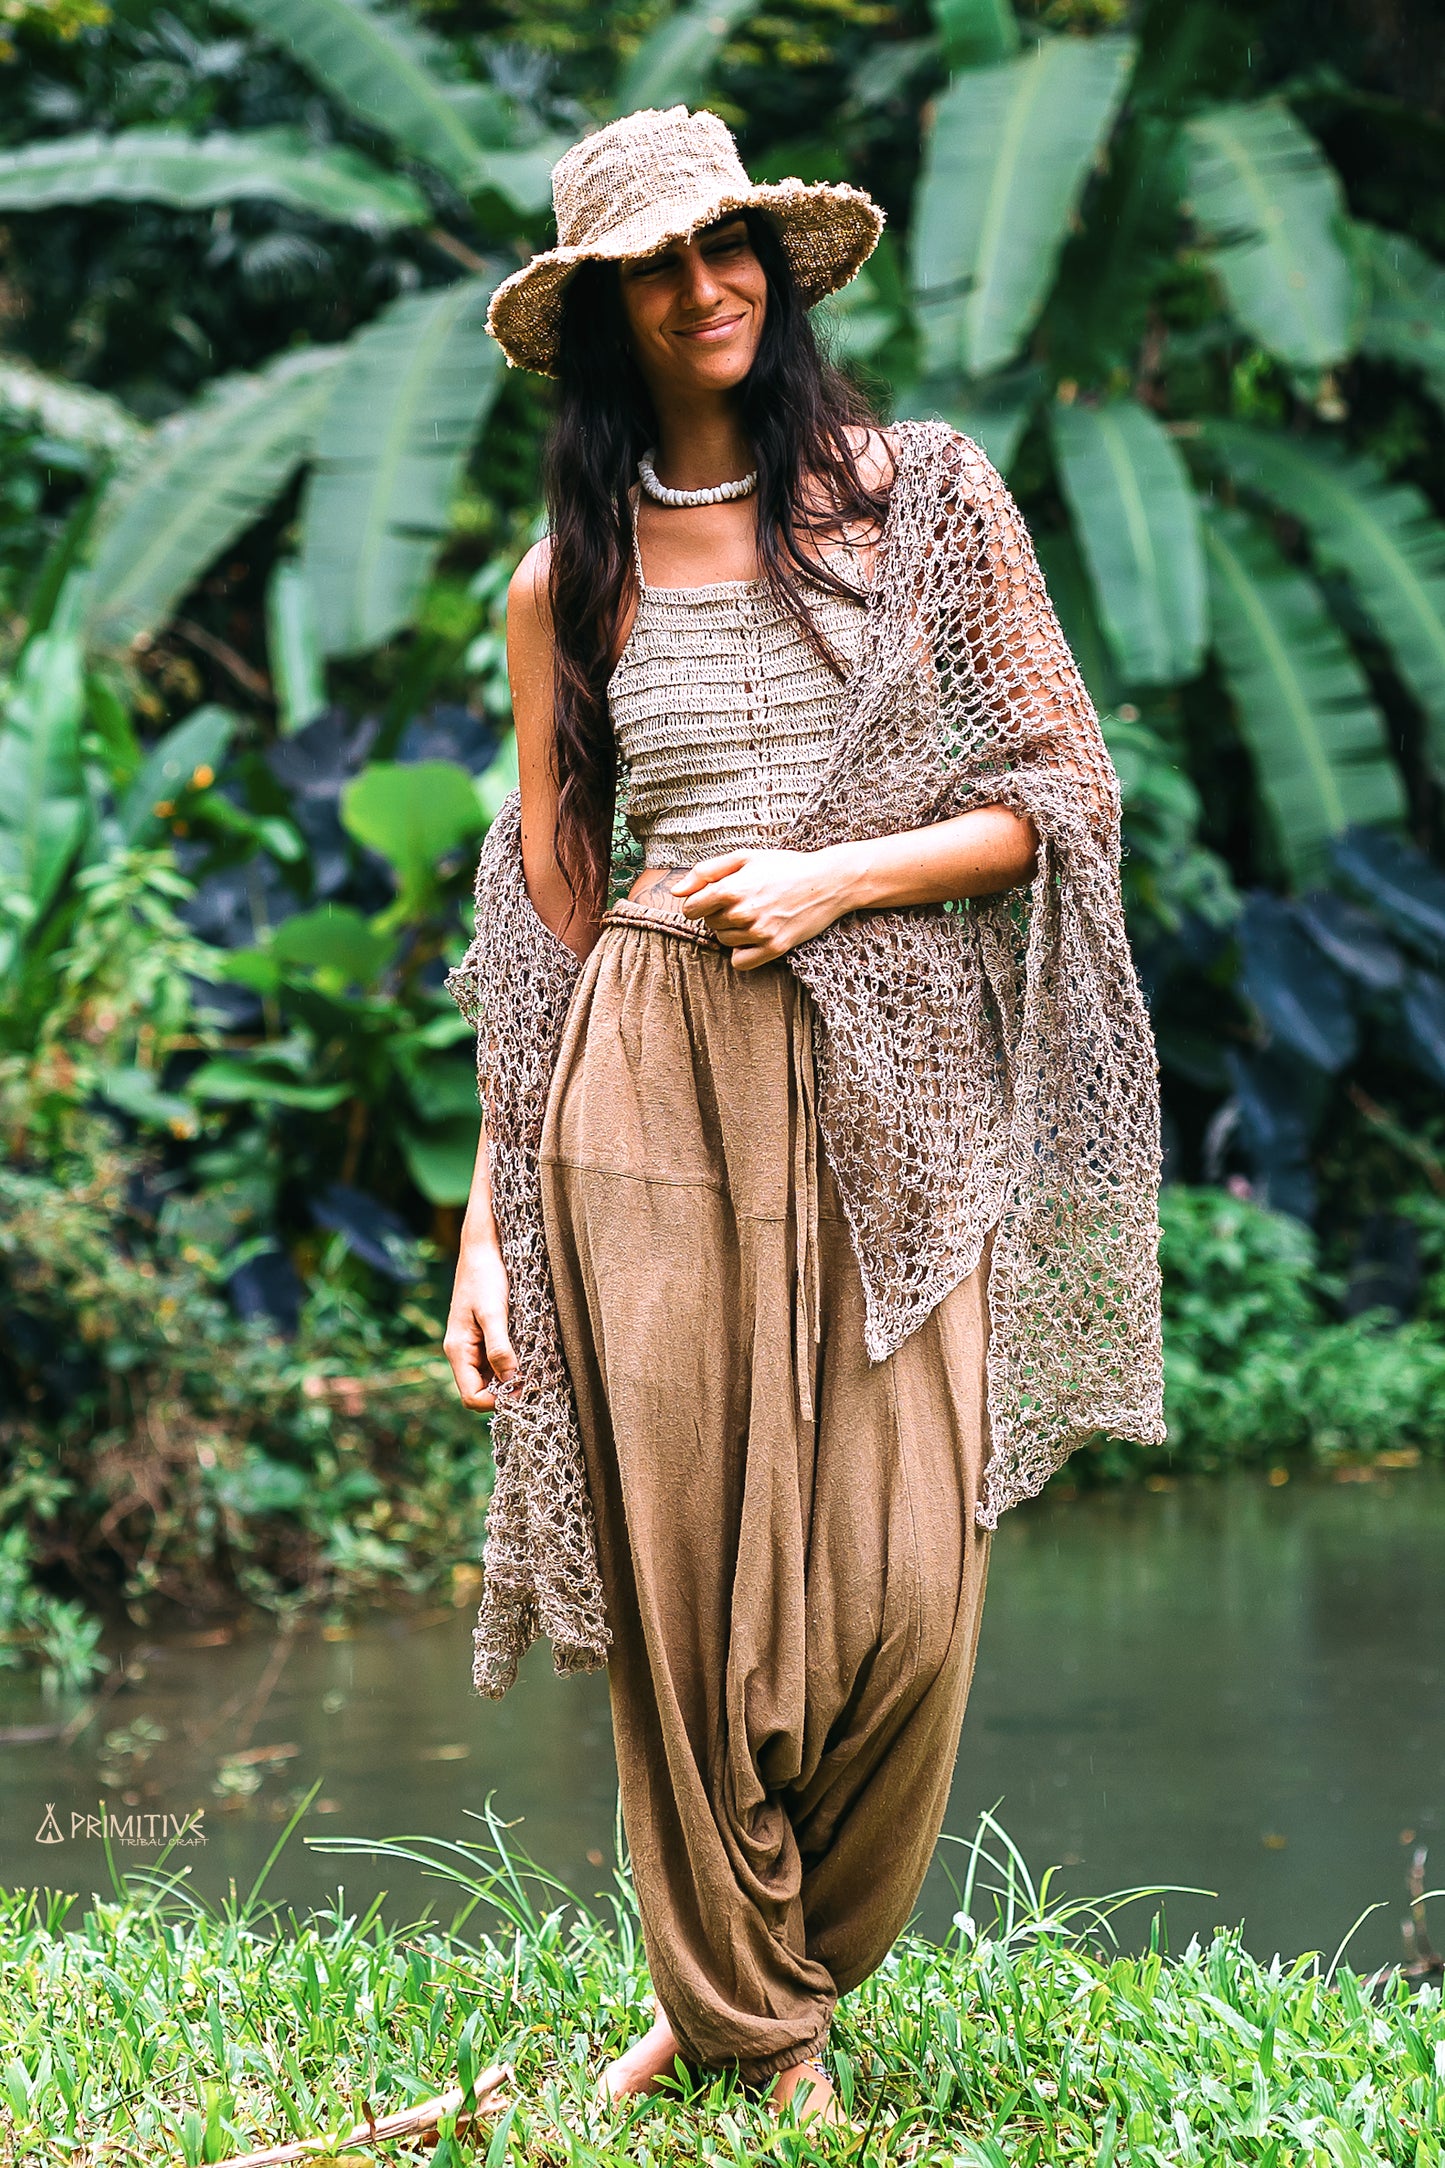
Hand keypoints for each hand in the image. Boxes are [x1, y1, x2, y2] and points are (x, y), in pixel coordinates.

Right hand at [444, 1237, 517, 1410]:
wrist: (482, 1249)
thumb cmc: (485, 1276)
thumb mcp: (493, 1312)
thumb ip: (499, 1347)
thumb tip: (509, 1381)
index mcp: (457, 1350)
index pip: (472, 1396)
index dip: (497, 1401)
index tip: (523, 1390)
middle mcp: (461, 1352)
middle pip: (480, 1391)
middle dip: (505, 1393)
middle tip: (533, 1383)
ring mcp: (471, 1346)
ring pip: (488, 1379)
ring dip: (509, 1380)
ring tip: (532, 1370)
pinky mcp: (481, 1337)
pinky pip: (494, 1363)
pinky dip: (509, 1365)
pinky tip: (527, 1356)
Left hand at [670, 848, 850, 968]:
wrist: (827, 882)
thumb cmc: (784, 866)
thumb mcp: (744, 857)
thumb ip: (705, 872)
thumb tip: (676, 892)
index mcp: (731, 889)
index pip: (690, 909)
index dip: (699, 902)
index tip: (714, 897)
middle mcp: (742, 913)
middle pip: (708, 924)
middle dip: (718, 914)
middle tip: (744, 901)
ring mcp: (759, 933)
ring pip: (723, 941)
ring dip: (731, 931)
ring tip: (755, 914)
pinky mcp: (774, 949)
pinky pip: (740, 962)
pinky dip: (742, 952)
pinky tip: (755, 936)